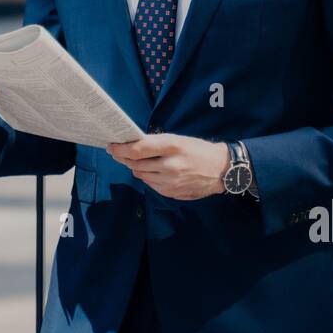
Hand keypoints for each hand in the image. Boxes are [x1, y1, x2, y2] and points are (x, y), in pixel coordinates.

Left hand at [106, 134, 229, 199]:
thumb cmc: (198, 150)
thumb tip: (132, 145)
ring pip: (140, 174)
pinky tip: (153, 171)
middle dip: (124, 157)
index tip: (111, 146)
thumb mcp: (179, 140)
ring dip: (136, 167)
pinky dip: (148, 177)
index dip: (120, 148)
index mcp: (172, 147)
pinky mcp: (171, 192)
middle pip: (135, 163)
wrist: (221, 170)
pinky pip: (150, 184)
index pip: (138, 149)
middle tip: (117, 152)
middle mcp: (170, 165)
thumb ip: (156, 143)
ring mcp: (170, 182)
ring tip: (137, 160)